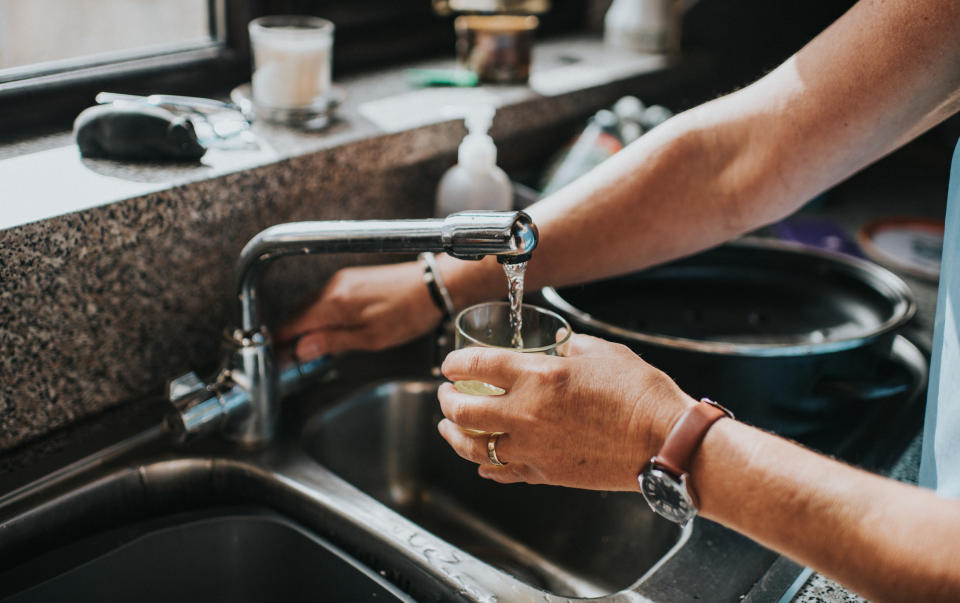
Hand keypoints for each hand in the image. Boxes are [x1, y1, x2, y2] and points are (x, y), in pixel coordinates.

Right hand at [276, 261, 441, 358]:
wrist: (433, 285)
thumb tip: (301, 350)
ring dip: (307, 325)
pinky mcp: (352, 278)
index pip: (292, 324)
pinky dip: (321, 315)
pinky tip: (331, 329)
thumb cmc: (408, 313)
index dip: (282, 343)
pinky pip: (326, 299)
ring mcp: (342, 280)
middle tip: (293, 360)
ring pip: (312, 306)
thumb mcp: (370, 338)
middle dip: (292, 336)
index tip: (279, 359)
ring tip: (312, 349)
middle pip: (298, 314)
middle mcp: (333, 287)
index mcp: (334, 303)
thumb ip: (332, 342)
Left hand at [437, 333, 695, 490]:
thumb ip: (569, 348)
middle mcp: (526, 414)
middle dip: (446, 400)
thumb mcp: (601, 352)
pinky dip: (485, 466)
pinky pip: (502, 473)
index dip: (454, 363)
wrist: (664, 442)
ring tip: (449, 428)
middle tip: (445, 393)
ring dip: (454, 435)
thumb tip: (557, 347)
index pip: (476, 366)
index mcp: (538, 377)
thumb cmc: (640, 394)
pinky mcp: (546, 474)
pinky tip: (482, 461)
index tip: (450, 364)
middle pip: (462, 411)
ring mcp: (533, 449)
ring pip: (473, 448)